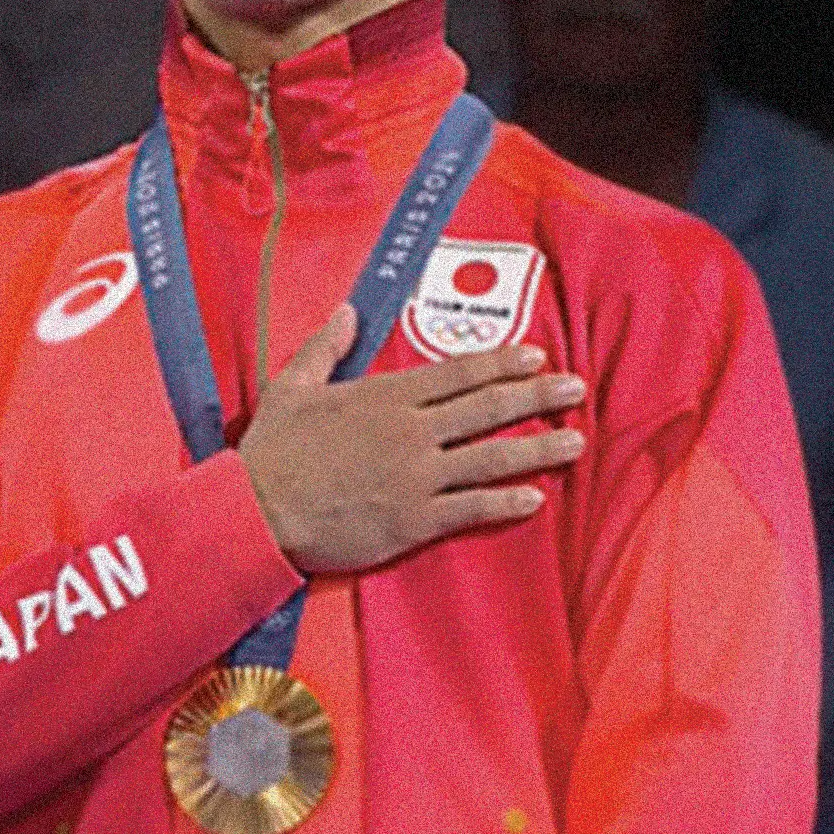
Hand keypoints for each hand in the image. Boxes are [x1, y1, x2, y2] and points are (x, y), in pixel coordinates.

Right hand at [237, 305, 587, 573]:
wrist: (257, 511)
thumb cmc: (273, 451)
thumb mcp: (292, 385)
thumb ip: (325, 347)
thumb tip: (346, 312)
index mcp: (386, 396)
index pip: (458, 373)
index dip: (502, 363)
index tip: (537, 357)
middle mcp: (410, 431)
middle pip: (487, 409)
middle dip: (537, 397)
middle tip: (576, 388)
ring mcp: (416, 477)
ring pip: (491, 458)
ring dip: (538, 449)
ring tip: (576, 442)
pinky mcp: (413, 520)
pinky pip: (471, 509)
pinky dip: (506, 503)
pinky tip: (535, 499)